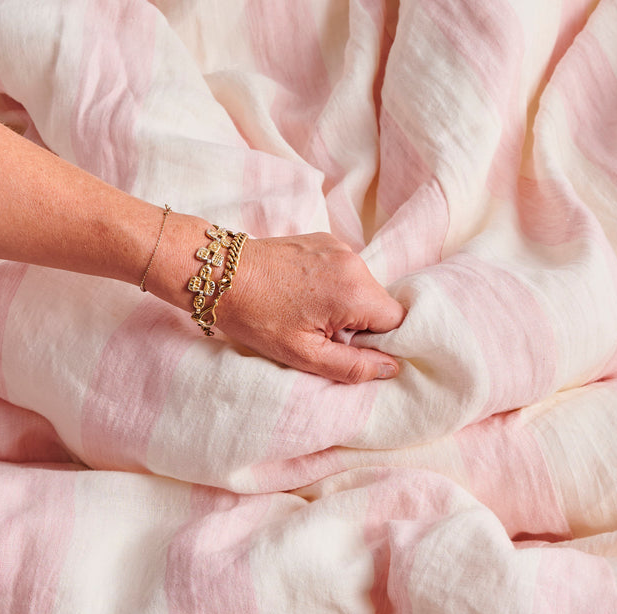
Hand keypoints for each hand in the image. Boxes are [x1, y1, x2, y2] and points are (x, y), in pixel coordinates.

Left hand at [218, 232, 403, 382]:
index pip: (397, 322)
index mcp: (354, 291)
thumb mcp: (304, 355)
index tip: (348, 348)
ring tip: (307, 314)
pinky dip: (333, 288)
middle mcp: (353, 262)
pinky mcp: (325, 241)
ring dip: (345, 307)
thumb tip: (390, 369)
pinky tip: (302, 296)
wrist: (219, 274)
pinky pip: (345, 272)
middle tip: (320, 334)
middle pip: (380, 305)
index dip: (379, 342)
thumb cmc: (256, 317)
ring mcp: (339, 247)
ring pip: (363, 289)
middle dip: (360, 325)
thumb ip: (352, 365)